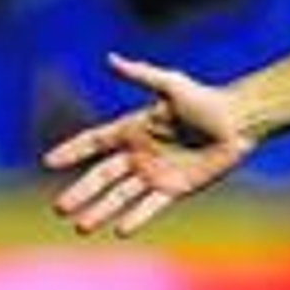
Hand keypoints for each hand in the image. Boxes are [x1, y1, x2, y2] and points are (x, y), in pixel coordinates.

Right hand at [44, 54, 255, 236]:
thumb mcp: (172, 85)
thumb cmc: (208, 100)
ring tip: (82, 227)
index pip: (95, 141)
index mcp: (134, 129)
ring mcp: (157, 173)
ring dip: (101, 211)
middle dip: (81, 192)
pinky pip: (151, 206)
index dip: (73, 150)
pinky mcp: (176, 188)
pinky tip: (120, 231)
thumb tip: (110, 58)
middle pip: (102, 177)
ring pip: (121, 196)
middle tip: (59, 209)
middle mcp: (141, 154)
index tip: (48, 161)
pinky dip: (136, 219)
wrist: (240, 121)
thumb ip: (140, 75)